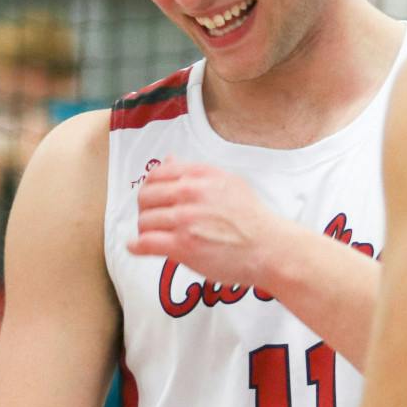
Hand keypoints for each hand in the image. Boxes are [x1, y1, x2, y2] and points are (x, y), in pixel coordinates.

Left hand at [128, 159, 289, 290]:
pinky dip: (137, 246)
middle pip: (146, 197)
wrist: (270, 248)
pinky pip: (146, 242)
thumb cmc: (252, 218)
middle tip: (152, 219)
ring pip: (145, 220)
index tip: (154, 199)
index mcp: (202, 175)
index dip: (150, 187)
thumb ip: (194, 172)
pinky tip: (136, 247)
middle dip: (145, 209)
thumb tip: (168, 159)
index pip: (158, 174)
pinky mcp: (183, 246)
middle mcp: (191, 193)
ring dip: (145, 229)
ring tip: (153, 236)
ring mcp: (186, 220)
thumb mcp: (228, 182)